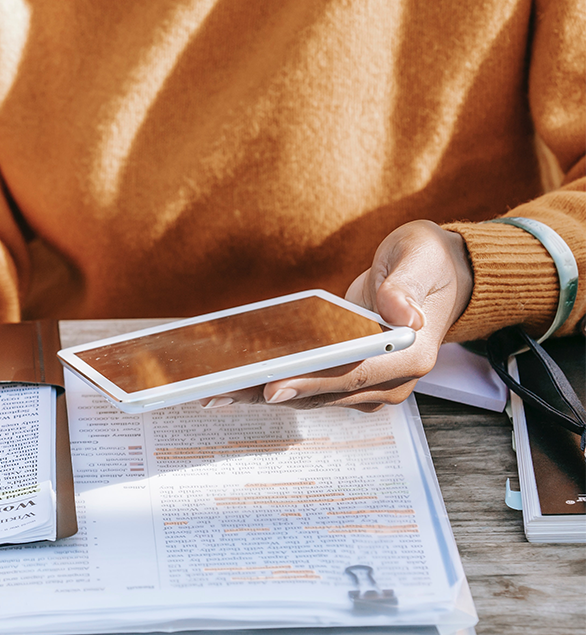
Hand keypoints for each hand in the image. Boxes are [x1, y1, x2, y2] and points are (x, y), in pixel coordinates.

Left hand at [212, 220, 473, 411]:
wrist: (438, 277)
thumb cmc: (428, 263)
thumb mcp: (421, 257)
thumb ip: (407, 284)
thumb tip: (398, 311)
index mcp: (411, 354)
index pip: (354, 374)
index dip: (311, 382)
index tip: (270, 386)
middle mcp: (391, 380)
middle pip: (322, 393)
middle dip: (268, 392)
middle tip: (218, 391)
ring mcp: (370, 386)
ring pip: (308, 396)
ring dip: (260, 394)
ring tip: (213, 389)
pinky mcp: (349, 381)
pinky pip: (307, 387)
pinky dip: (271, 383)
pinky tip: (233, 379)